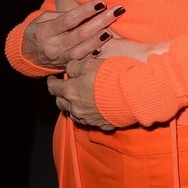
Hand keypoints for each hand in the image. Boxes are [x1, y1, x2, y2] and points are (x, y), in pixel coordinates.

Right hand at [22, 1, 125, 68]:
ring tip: (112, 29)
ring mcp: (61, 59)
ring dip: (99, 39)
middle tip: (117, 10)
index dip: (85, 11)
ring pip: (83, 50)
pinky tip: (108, 46)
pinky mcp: (67, 67)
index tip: (101, 2)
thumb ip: (63, 15)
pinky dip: (95, 53)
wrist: (27, 55)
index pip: (68, 20)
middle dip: (100, 21)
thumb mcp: (44, 19)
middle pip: (80, 34)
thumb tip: (86, 9)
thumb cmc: (40, 31)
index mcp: (45, 31)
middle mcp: (53, 46)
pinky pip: (83, 61)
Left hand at [47, 37, 168, 129]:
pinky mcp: (103, 124)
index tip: (53, 79)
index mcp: (71, 91)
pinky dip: (89, 113)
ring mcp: (89, 118)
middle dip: (61, 95)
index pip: (54, 88)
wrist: (135, 93)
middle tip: (64, 88)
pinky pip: (90, 120)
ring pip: (75, 114)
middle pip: (62, 104)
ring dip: (74, 106)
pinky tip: (94, 107)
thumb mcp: (90, 63)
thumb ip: (75, 66)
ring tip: (79, 98)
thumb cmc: (113, 75)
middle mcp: (77, 108)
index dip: (52, 82)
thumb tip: (68, 69)